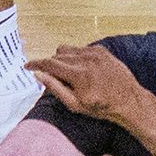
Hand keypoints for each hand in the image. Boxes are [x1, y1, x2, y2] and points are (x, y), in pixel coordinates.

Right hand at [27, 40, 153, 130]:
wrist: (128, 100)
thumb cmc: (101, 106)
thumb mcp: (75, 104)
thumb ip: (54, 88)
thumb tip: (38, 74)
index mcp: (79, 75)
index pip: (50, 63)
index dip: (36, 63)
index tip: (27, 66)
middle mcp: (87, 60)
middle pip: (57, 55)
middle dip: (51, 65)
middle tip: (55, 79)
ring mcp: (96, 53)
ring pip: (67, 49)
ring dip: (62, 60)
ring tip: (69, 75)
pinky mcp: (102, 50)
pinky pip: (80, 48)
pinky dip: (75, 56)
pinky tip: (82, 69)